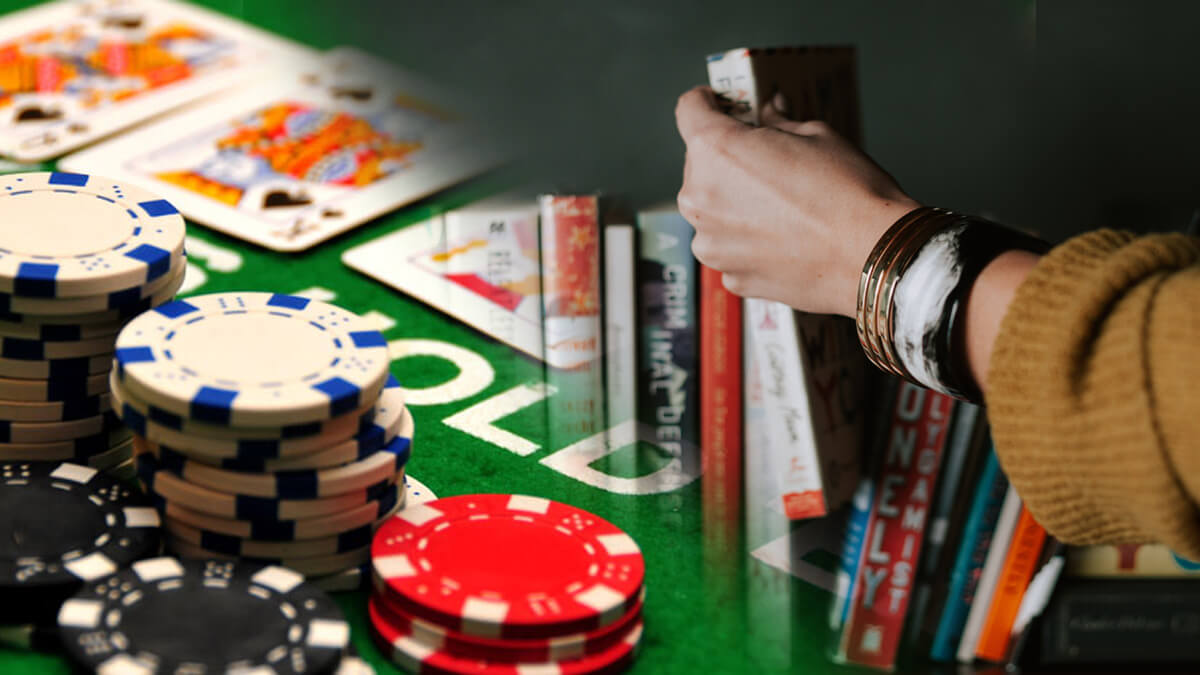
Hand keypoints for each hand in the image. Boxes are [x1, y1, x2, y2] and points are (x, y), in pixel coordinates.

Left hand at [675, 86, 919, 316]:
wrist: (872, 257)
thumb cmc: (848, 192)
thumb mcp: (816, 135)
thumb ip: (778, 123)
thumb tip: (769, 112)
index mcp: (716, 150)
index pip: (689, 110)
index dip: (705, 102)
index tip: (718, 104)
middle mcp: (700, 198)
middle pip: (700, 165)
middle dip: (727, 159)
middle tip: (767, 162)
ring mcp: (711, 243)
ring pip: (712, 211)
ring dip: (734, 204)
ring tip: (781, 208)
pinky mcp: (730, 276)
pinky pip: (730, 247)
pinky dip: (748, 240)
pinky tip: (785, 239)